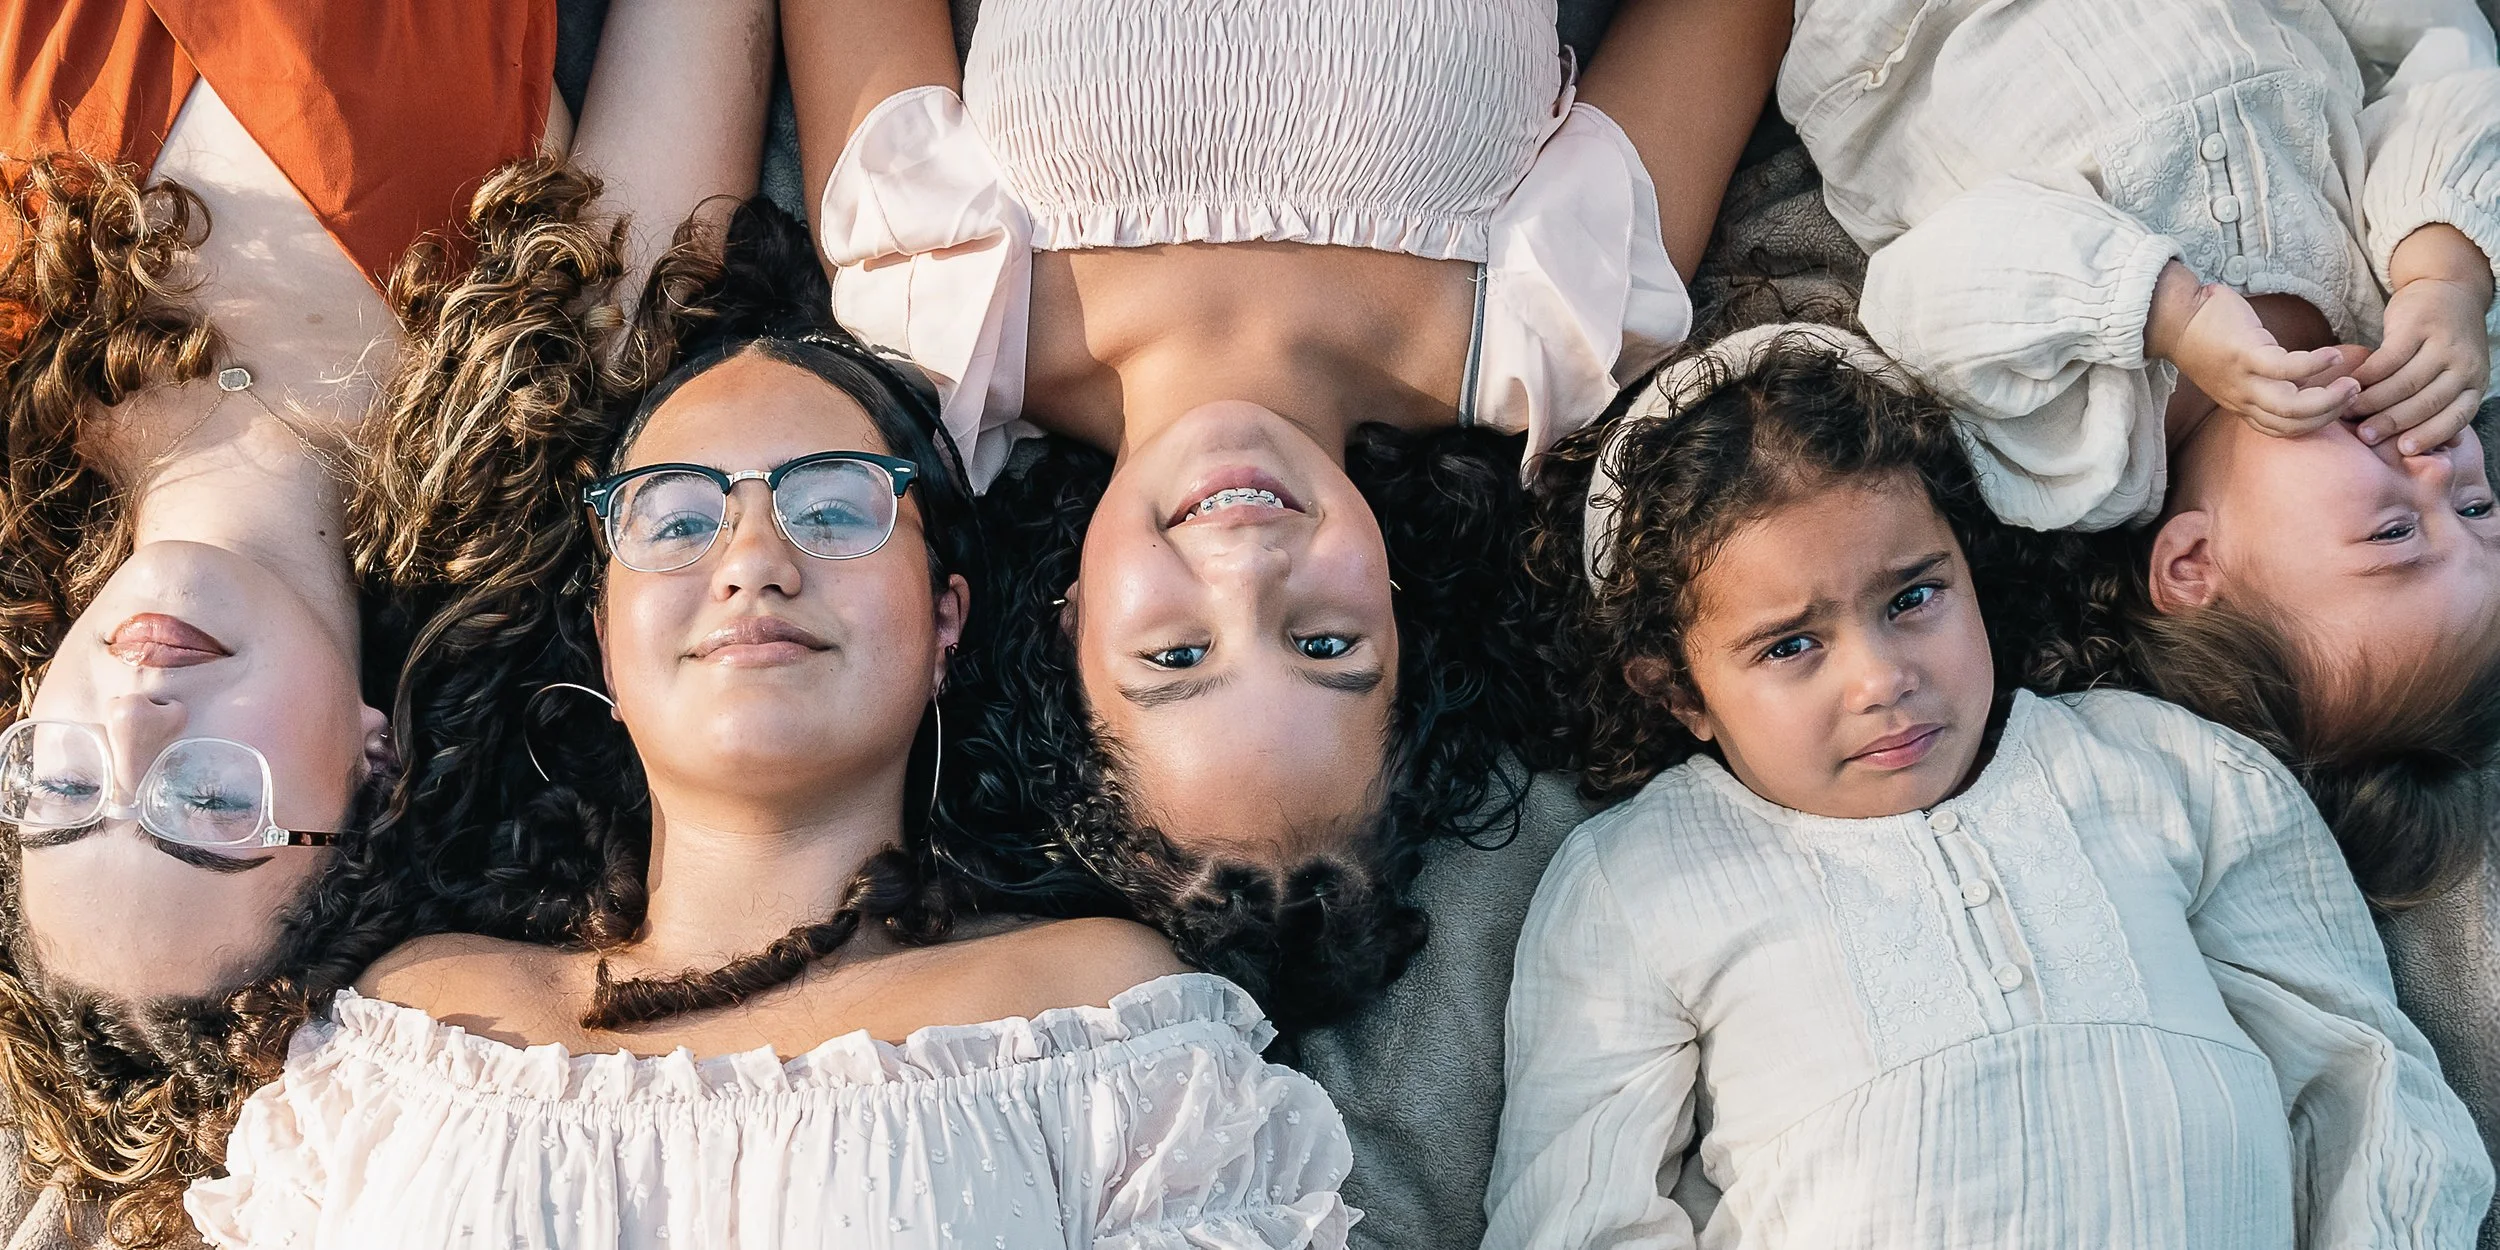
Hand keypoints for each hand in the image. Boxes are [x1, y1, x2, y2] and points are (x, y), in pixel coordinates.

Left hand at [2146, 263, 2356, 436]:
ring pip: (2291, 406)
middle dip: (2329, 414)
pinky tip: (2333, 355)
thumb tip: (2306, 377)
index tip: (2341, 407)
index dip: (2316, 424)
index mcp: (2242, 404)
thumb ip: (2268, 379)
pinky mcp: (2245, 355)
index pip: (2283, 430)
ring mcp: (2243, 379)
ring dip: (2327, 398)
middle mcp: (2242, 399)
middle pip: (2292, 424)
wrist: (2176, 316)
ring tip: (2349, 382)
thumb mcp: (2238, 369)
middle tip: (2354, 393)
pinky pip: (2287, 369)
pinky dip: (2314, 365)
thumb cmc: (2210, 336)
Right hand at [2352, 276, 2490, 454]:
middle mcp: (2465, 364)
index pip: (2456, 416)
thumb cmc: (2443, 343)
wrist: (2447, 289)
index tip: (2403, 449)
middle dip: (2393, 423)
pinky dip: (2367, 375)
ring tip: (2350, 412)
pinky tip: (2352, 383)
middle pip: (2426, 402)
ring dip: (2374, 401)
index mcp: (2475, 382)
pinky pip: (2389, 359)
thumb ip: (2439, 403)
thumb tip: (2411, 447)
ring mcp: (2443, 343)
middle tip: (2365, 437)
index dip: (2430, 434)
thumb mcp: (2452, 374)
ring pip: (2405, 382)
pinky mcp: (2418, 325)